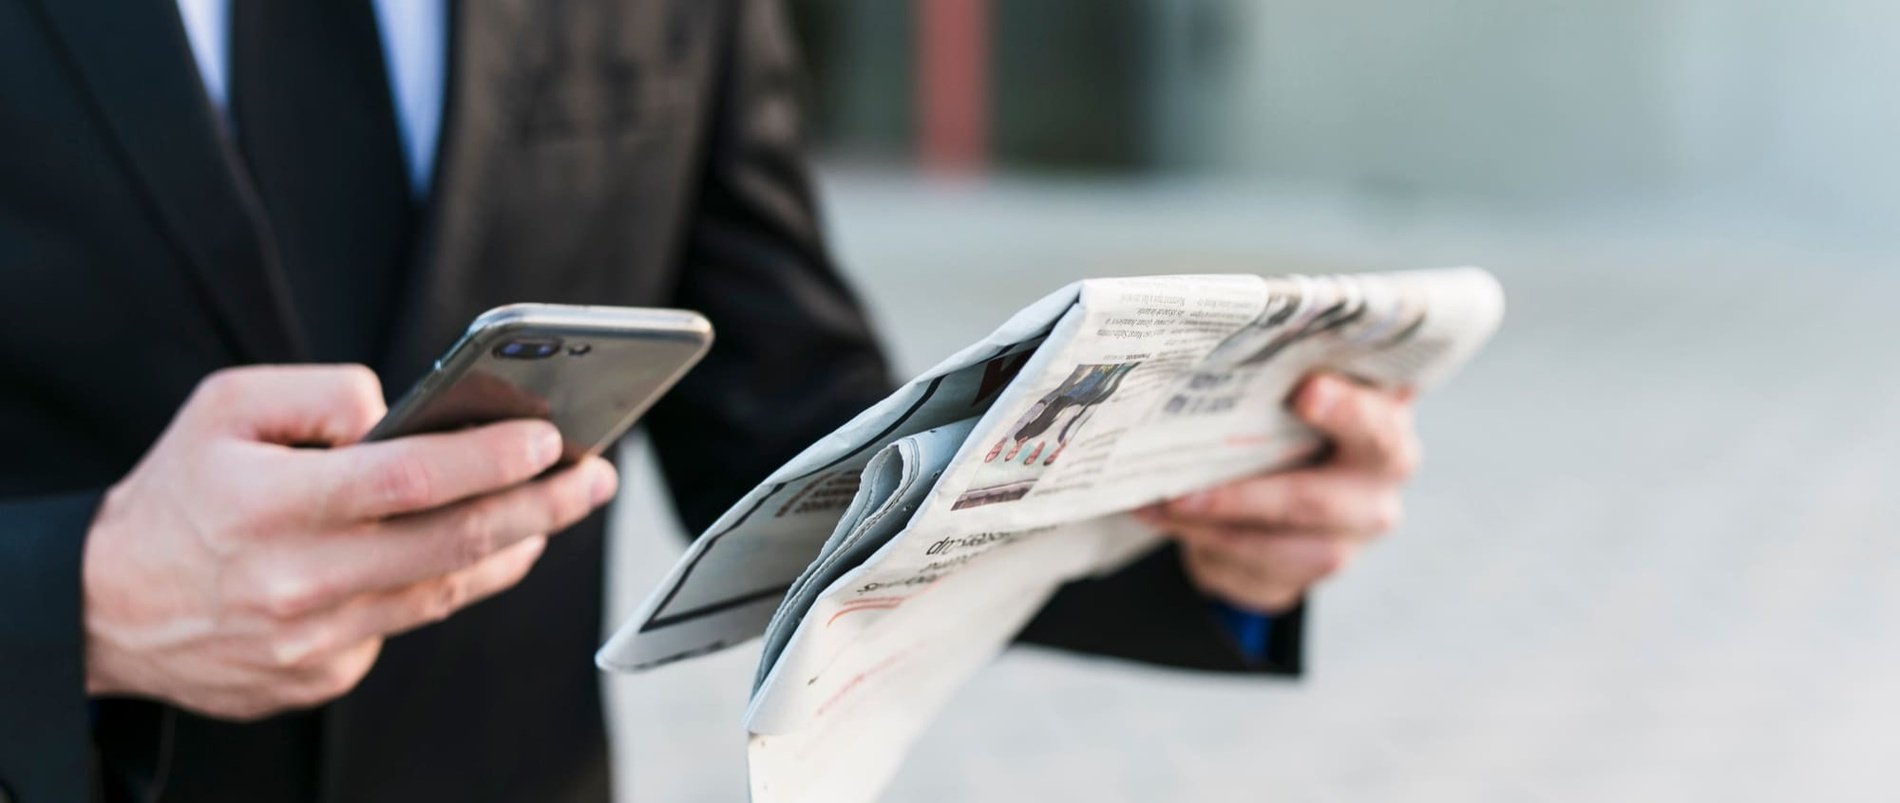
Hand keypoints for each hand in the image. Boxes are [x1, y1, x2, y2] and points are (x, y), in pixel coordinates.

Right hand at [82, 365, 617, 720]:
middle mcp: (302, 577)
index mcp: (275, 502)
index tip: (553, 438)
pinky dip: (441, 585)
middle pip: (455, 543)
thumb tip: (401, 409)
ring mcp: (315, 639)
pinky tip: (473, 553)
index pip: (411, 478)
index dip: (492, 459)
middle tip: (596, 476)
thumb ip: (321, 391)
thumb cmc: (179, 493)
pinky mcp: (322, 676)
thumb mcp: (224, 408)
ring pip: (445, 591)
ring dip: (515, 547)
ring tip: (557, 507)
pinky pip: (404, 624)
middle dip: (544, 506)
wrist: (107, 610)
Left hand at [1135, 373, 1419, 613]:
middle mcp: (1377, 491)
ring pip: (1279, 547)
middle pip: (1317, 503)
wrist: (1299, 487)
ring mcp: (1348, 541)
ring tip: (1160, 505)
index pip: (1376, 424)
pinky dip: (1202, 544)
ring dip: (1211, 528)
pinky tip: (1161, 518)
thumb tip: (1219, 343)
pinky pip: (1253, 569)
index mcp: (1384, 428)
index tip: (1305, 391)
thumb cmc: (1294, 417)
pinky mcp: (1307, 573)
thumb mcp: (1299, 387)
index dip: (1346, 410)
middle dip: (1247, 498)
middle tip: (1186, 491)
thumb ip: (1284, 372)